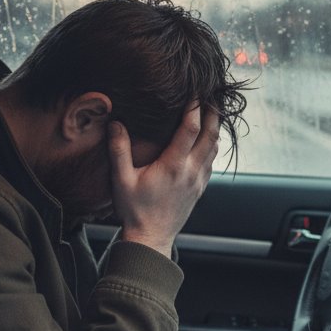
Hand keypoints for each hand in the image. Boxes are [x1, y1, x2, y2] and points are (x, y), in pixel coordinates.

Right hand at [108, 105, 219, 256]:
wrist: (151, 238)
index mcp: (173, 165)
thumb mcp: (122, 180)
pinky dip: (212, 146)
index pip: (190, 129)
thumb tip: (115, 123)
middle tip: (212, 96)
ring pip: (214, 148)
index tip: (196, 92)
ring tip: (211, 112)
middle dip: (213, 113)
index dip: (195, 108)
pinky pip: (211, 161)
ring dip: (214, 128)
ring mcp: (198, 180)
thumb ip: (119, 150)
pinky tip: (206, 139)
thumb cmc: (134, 210)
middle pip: (210, 135)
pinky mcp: (200, 188)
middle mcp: (191, 171)